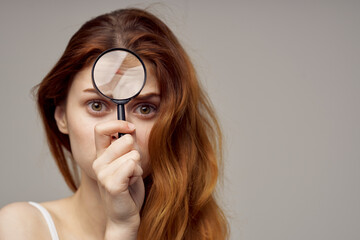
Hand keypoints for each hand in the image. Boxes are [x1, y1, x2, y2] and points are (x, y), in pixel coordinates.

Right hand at [92, 120, 144, 235]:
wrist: (125, 215)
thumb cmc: (128, 189)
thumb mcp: (129, 162)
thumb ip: (128, 146)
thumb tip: (131, 129)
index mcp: (101, 155)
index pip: (101, 129)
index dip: (117, 124)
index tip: (130, 128)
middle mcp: (98, 162)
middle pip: (124, 140)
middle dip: (136, 152)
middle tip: (132, 168)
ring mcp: (103, 173)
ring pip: (132, 154)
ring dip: (138, 166)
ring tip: (131, 178)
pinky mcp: (112, 184)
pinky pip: (132, 165)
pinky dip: (138, 173)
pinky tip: (131, 183)